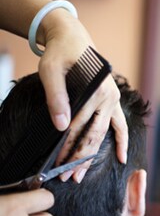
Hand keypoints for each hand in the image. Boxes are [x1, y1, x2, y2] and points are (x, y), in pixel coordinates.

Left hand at [39, 8, 127, 181]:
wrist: (73, 38)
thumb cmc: (60, 53)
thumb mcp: (51, 71)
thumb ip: (56, 97)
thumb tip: (60, 126)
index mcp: (95, 90)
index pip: (78, 125)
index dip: (67, 146)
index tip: (58, 162)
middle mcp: (108, 97)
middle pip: (93, 135)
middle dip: (80, 158)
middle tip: (67, 177)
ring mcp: (112, 99)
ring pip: (103, 134)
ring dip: (93, 156)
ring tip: (80, 175)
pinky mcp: (112, 100)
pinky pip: (120, 125)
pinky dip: (122, 141)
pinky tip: (122, 158)